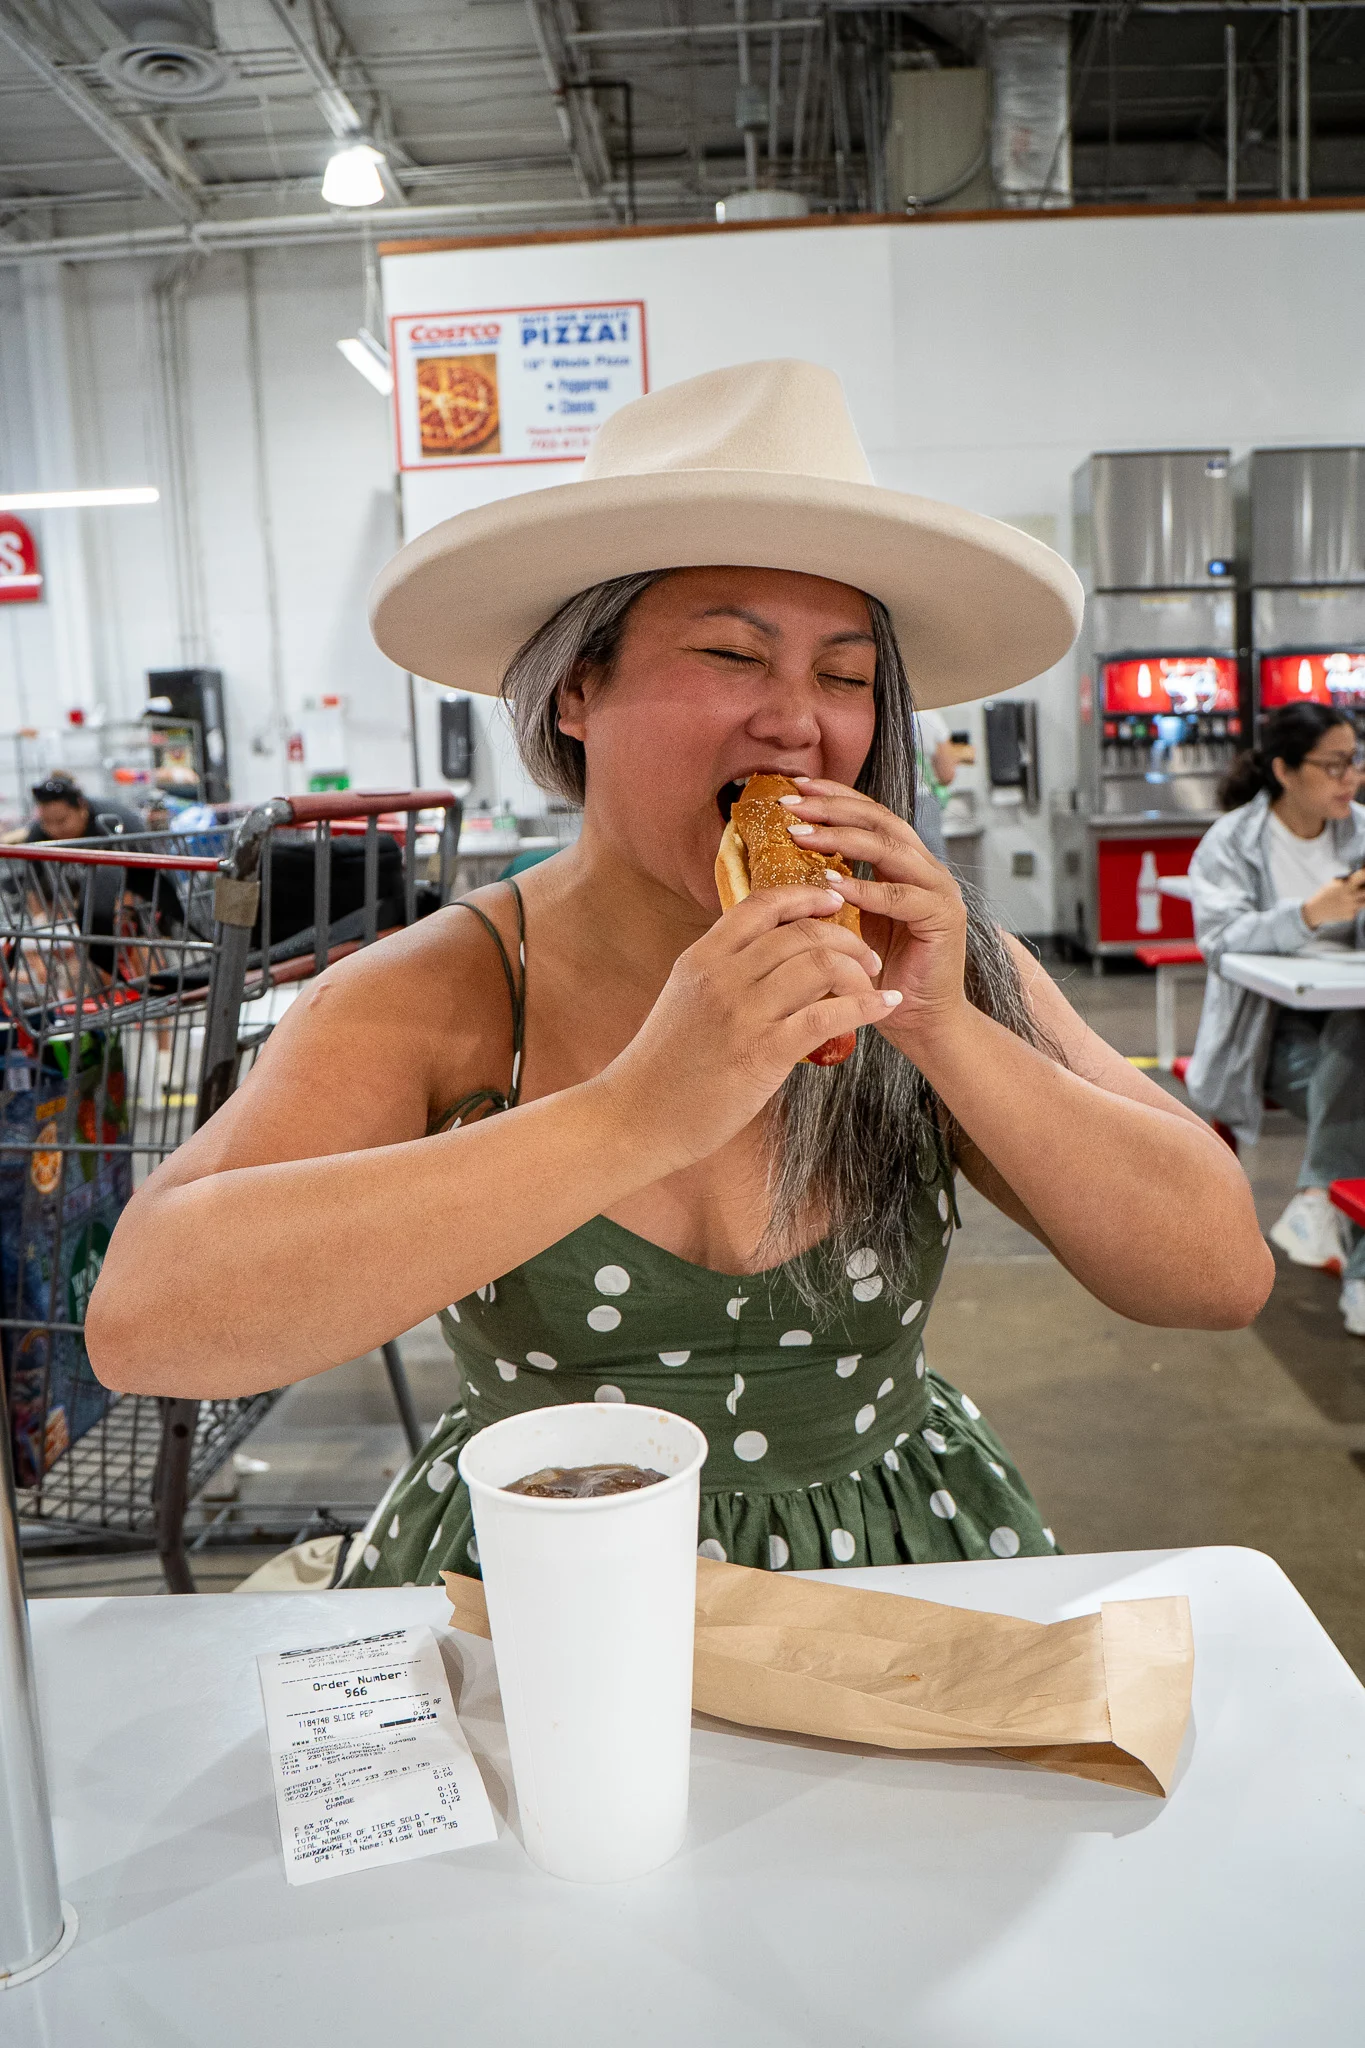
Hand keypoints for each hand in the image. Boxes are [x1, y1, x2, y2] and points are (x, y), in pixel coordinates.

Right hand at [598, 885, 896, 1166]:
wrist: (634, 1117)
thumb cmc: (662, 1067)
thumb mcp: (685, 1000)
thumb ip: (722, 975)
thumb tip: (768, 962)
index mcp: (702, 957)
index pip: (761, 905)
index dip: (804, 896)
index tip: (834, 901)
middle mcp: (723, 976)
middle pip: (801, 933)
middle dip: (846, 938)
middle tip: (867, 955)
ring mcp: (742, 1013)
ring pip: (820, 965)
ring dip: (859, 971)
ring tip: (874, 984)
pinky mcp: (761, 1053)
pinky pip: (827, 1016)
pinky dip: (865, 1007)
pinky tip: (884, 1008)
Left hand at [775, 777, 969, 1053]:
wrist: (920, 1022)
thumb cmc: (879, 974)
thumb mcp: (846, 923)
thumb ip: (828, 891)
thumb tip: (777, 862)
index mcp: (904, 864)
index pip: (869, 815)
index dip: (834, 797)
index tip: (793, 789)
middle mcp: (925, 869)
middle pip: (880, 821)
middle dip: (834, 809)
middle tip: (792, 805)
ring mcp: (938, 891)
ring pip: (891, 850)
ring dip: (844, 840)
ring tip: (803, 836)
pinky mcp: (944, 919)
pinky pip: (902, 897)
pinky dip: (866, 889)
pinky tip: (833, 884)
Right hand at [1303, 870, 1364, 928]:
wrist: (1315, 910)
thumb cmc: (1325, 893)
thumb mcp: (1334, 882)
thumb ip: (1348, 879)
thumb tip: (1362, 873)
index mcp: (1346, 884)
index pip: (1363, 875)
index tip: (1364, 874)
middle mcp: (1351, 895)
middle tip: (1362, 887)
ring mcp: (1352, 907)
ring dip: (1363, 898)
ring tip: (1355, 897)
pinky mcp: (1351, 915)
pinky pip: (1358, 910)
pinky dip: (1355, 908)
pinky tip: (1346, 907)